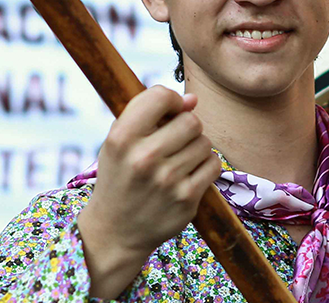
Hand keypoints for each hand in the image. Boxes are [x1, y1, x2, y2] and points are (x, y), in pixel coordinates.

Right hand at [77, 86, 220, 297]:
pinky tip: (189, 174)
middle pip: (191, 121)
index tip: (169, 112)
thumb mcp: (119, 143)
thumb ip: (150, 114)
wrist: (115, 231)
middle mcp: (143, 158)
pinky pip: (213, 165)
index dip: (171, 100)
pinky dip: (205, 166)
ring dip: (196, 147)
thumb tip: (193, 99)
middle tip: (175, 141)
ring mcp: (167, 180)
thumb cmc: (120, 178)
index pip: (160, 97)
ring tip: (179, 160)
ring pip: (204, 143)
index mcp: (121, 138)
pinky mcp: (187, 198)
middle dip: (187, 127)